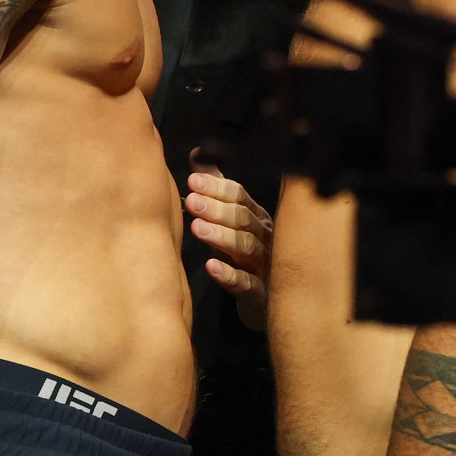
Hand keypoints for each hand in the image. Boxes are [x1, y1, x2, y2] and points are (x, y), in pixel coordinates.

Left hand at [186, 165, 272, 330]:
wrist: (265, 302)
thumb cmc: (244, 256)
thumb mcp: (231, 220)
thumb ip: (216, 188)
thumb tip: (199, 153)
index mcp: (256, 216)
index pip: (239, 196)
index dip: (217, 188)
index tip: (192, 180)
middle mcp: (264, 237)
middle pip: (242, 218)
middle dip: (216, 208)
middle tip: (191, 201)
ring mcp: (265, 266)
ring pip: (246, 247)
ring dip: (221, 236)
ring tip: (197, 228)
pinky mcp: (260, 294)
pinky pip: (246, 283)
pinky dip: (229, 275)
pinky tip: (211, 267)